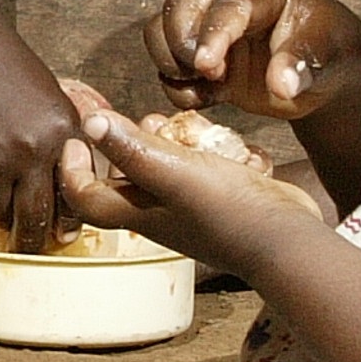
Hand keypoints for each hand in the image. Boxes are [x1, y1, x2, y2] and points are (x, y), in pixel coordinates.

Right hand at [0, 36, 91, 245]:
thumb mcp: (52, 100)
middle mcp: (29, 152)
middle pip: (34, 219)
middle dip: (32, 240)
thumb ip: (61, 143)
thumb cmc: (7, 66)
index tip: (60, 236)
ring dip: (0, 216)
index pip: (71, 200)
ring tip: (0, 209)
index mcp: (62, 134)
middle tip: (28, 246)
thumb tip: (63, 189)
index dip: (66, 225)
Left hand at [47, 77, 336, 275]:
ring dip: (180, 142)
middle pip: (129, 173)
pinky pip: (208, 165)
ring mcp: (193, 205)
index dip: (71, 170)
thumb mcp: (174, 173)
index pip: (85, 198)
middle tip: (150, 122)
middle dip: (135, 141)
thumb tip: (90, 123)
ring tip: (193, 131)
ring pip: (170, 163)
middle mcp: (160, 211)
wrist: (289, 239)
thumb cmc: (228, 212)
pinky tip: (232, 148)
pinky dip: (215, 151)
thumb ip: (133, 149)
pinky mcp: (223, 196)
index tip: (77, 137)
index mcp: (138, 212)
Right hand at [149, 0, 360, 118]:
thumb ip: (303, 65)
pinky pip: (166, 68)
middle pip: (178, 8)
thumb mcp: (327, 55)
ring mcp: (209, 32)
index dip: (213, 32)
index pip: (227, 5)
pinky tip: (205, 99)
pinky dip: (175, 87)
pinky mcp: (201, 62)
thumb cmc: (329, 52)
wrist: (324, 72)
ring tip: (204, 87)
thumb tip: (281, 84)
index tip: (208, 65)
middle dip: (181, 44)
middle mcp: (226, 5)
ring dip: (170, 64)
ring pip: (160, 33)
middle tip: (208, 75)